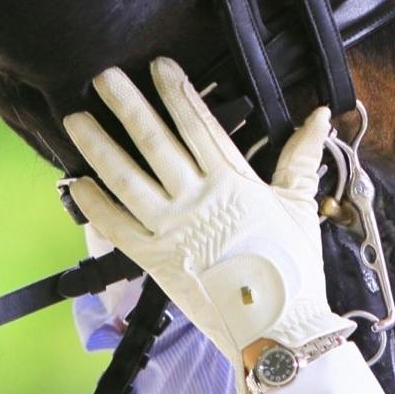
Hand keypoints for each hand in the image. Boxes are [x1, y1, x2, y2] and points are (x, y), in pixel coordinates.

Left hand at [61, 56, 353, 393]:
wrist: (278, 328)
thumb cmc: (292, 268)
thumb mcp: (299, 205)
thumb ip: (301, 156)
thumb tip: (318, 115)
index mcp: (233, 182)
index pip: (199, 125)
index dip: (177, 92)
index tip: (158, 66)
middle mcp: (198, 200)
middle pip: (156, 143)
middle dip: (128, 106)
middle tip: (104, 76)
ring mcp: (173, 230)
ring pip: (127, 179)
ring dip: (99, 147)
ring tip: (76, 119)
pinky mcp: (156, 261)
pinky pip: (118, 228)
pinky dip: (96, 205)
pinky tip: (77, 183)